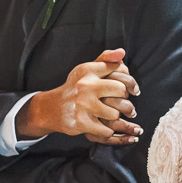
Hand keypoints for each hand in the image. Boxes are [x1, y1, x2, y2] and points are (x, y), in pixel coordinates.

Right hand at [18, 49, 142, 142]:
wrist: (50, 108)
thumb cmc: (74, 88)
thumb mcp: (86, 70)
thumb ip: (105, 59)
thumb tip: (122, 52)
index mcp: (87, 70)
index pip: (119, 70)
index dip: (128, 81)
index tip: (131, 90)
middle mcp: (85, 85)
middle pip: (121, 90)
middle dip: (124, 99)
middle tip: (123, 105)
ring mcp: (83, 104)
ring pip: (115, 113)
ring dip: (115, 116)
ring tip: (109, 115)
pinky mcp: (81, 122)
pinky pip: (107, 129)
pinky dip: (107, 130)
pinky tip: (102, 125)